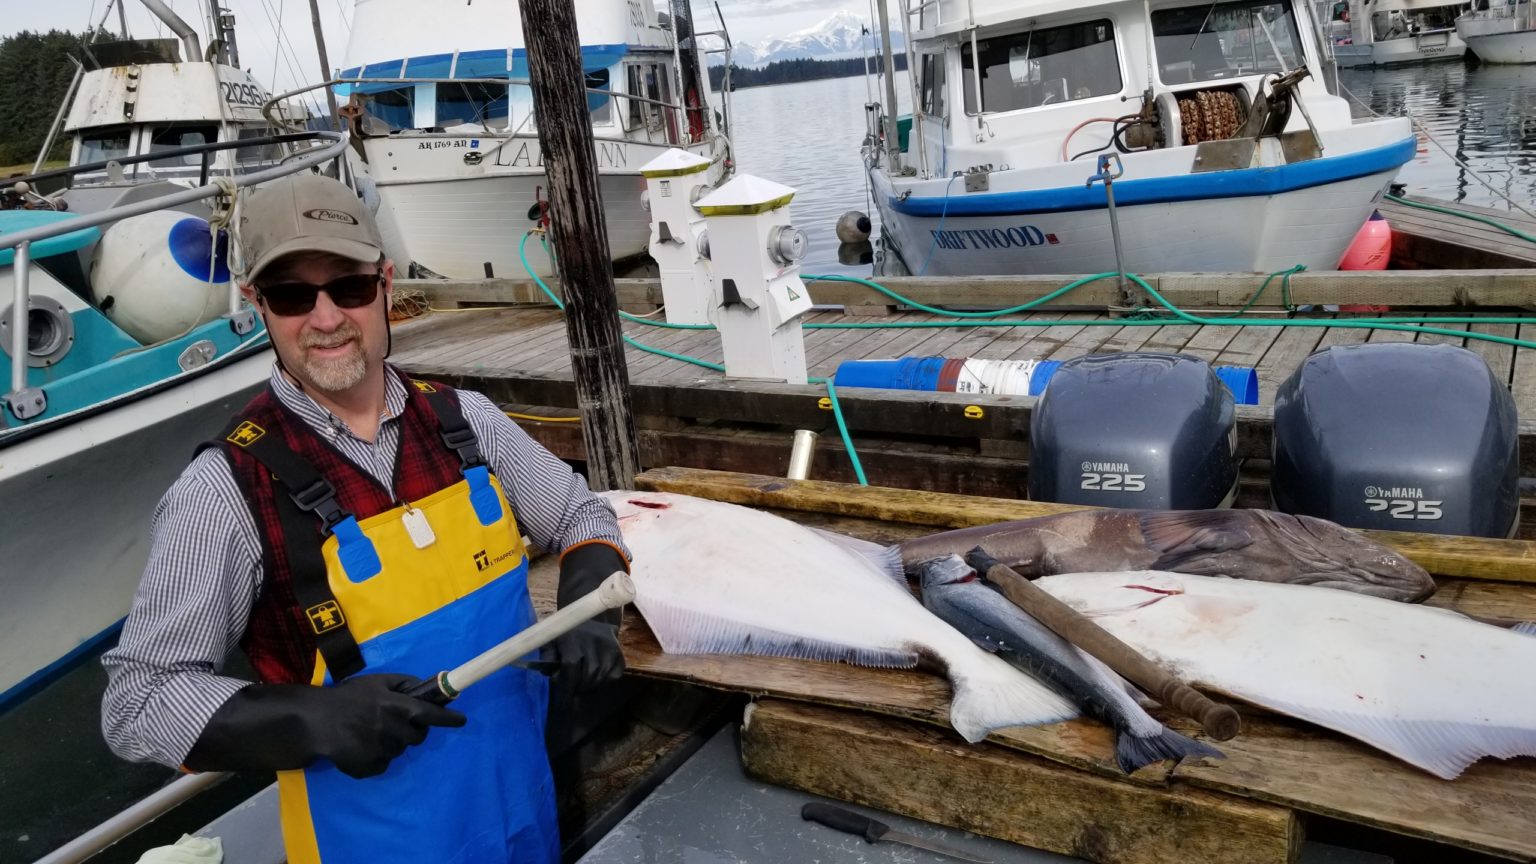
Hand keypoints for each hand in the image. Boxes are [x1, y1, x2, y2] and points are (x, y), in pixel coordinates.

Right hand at [320, 674, 467, 777]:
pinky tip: (360, 746)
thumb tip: (425, 687)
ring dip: (392, 742)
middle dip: (412, 730)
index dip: (449, 718)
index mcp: (396, 706)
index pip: (431, 714)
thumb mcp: (375, 682)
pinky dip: (377, 757)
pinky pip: (383, 764)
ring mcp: (381, 750)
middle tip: (394, 723)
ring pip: (399, 750)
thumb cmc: (347, 698)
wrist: (315, 721)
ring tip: (369, 732)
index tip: (462, 720)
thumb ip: (402, 683)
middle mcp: (392, 729)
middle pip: (418, 737)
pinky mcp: (369, 767)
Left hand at [553, 541, 629, 692]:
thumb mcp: (553, 639)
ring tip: (583, 685)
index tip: (563, 693)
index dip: (566, 683)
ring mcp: (609, 648)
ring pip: (601, 678)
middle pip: (587, 676)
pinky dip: (606, 681)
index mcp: (573, 639)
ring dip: (591, 686)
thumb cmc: (568, 631)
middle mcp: (593, 643)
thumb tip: (549, 675)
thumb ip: (548, 656)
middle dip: (578, 687)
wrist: (593, 615)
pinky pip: (615, 675)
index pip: (571, 667)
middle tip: (573, 689)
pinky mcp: (620, 652)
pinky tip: (597, 678)